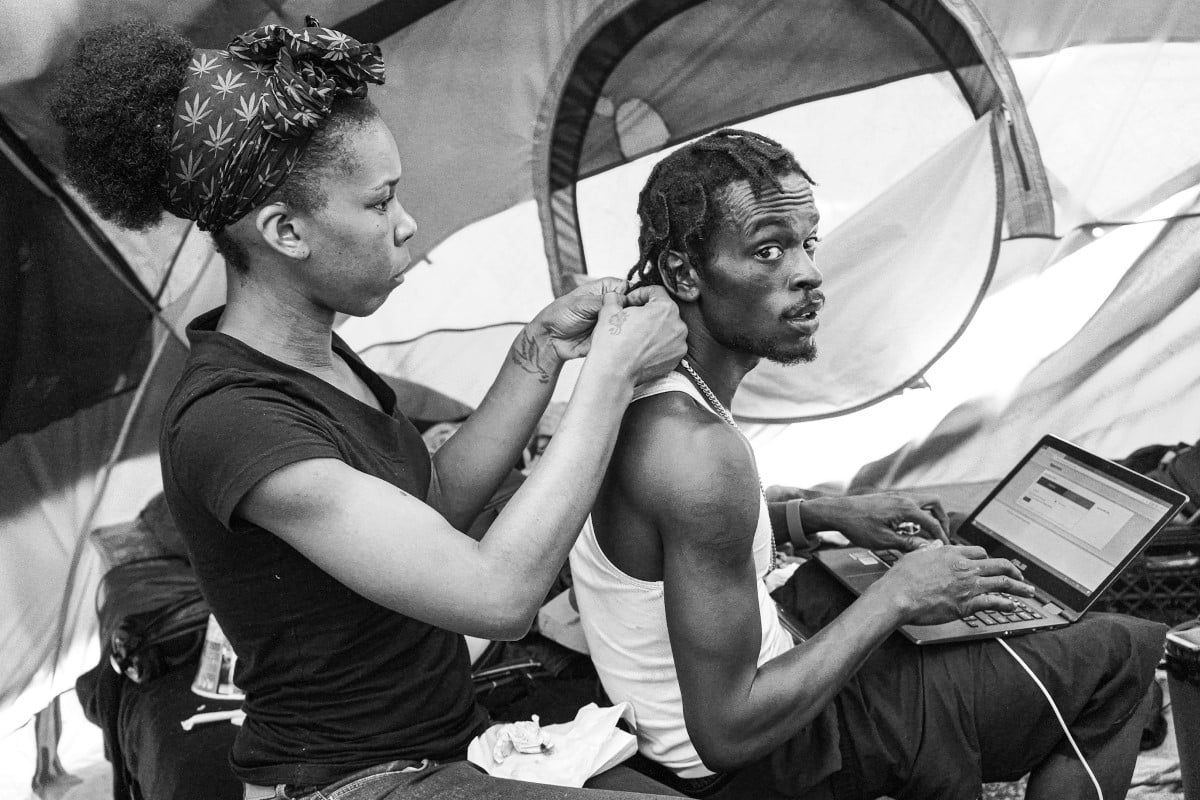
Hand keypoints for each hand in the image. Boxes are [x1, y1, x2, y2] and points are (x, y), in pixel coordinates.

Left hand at [525, 277, 629, 363]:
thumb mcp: (581, 303)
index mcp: (608, 289)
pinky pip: (623, 340)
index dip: (635, 296)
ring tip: (615, 332)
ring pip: (631, 325)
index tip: (631, 305)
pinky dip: (622, 342)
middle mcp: (613, 304)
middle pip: (634, 307)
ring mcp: (614, 321)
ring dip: (627, 329)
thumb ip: (603, 301)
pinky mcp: (612, 337)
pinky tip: (616, 342)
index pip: (631, 288)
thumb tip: (623, 300)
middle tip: (622, 321)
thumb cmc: (560, 314)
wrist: (551, 339)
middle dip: (632, 314)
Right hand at [588, 285, 686, 383]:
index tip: (630, 302)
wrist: (614, 373)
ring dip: (653, 328)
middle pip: (663, 310)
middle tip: (631, 319)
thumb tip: (615, 297)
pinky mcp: (675, 360)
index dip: (639, 294)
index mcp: (665, 309)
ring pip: (667, 329)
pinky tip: (642, 347)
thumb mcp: (609, 310)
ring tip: (636, 335)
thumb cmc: (613, 345)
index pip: (656, 291)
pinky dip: (657, 344)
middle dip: (648, 312)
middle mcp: (677, 326)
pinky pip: (668, 346)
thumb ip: (615, 298)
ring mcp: (678, 345)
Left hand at [803, 492, 949, 550]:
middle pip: (934, 503)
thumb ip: (908, 543)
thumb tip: (927, 548)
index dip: (941, 536)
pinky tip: (909, 528)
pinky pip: (910, 503)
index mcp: (906, 508)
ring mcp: (896, 496)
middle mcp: (904, 498)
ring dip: (929, 515)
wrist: (837, 512)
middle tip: (942, 534)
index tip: (945, 547)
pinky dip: (917, 513)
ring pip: (923, 501)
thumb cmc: (858, 526)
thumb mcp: (884, 540)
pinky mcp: (889, 498)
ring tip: (927, 533)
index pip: (933, 522)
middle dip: (942, 518)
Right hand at [878, 545, 1034, 624]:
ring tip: (1029, 591)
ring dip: (1020, 587)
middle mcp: (964, 567)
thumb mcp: (915, 555)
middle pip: (998, 565)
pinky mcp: (968, 604)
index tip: (992, 564)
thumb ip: (928, 550)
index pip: (978, 552)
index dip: (987, 558)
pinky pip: (995, 602)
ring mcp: (968, 585)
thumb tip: (934, 546)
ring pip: (1003, 583)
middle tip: (1021, 576)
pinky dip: (1007, 604)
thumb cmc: (901, 578)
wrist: (898, 596)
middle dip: (1014, 570)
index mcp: (951, 553)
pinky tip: (1013, 607)